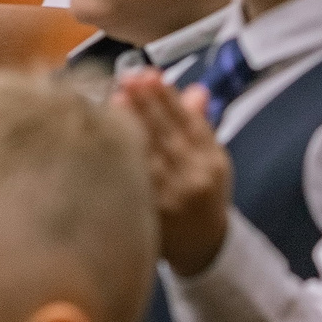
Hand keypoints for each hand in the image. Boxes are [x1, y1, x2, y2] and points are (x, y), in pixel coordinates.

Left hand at [113, 70, 233, 276]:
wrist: (203, 247)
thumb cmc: (203, 195)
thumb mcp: (212, 159)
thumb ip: (200, 124)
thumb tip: (195, 90)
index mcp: (213, 162)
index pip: (190, 122)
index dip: (168, 97)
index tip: (149, 75)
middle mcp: (194, 178)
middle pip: (167, 133)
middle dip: (146, 103)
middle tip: (126, 78)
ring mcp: (170, 196)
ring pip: (148, 153)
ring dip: (130, 123)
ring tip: (114, 97)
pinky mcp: (148, 210)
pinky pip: (132, 176)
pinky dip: (121, 152)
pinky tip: (107, 135)